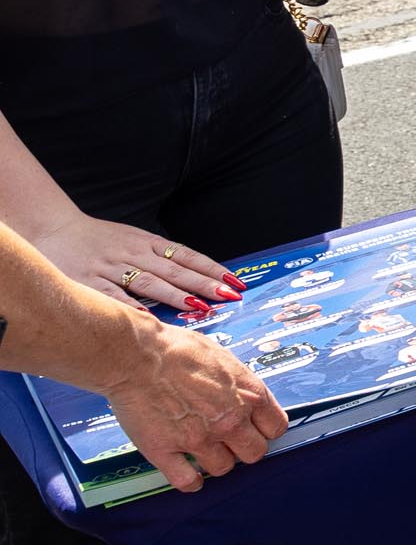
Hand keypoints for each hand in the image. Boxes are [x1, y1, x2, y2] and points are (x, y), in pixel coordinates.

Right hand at [33, 215, 240, 315]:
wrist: (52, 228)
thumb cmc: (96, 238)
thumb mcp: (132, 239)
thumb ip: (157, 257)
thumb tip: (190, 275)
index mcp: (147, 243)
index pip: (188, 256)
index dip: (212, 269)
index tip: (234, 282)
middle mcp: (134, 254)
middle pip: (176, 271)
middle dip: (204, 284)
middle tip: (228, 296)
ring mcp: (112, 267)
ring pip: (150, 282)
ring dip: (177, 295)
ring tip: (201, 306)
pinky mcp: (89, 280)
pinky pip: (113, 295)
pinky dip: (131, 305)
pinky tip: (149, 316)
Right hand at [106, 324, 286, 490]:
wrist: (136, 355)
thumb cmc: (178, 349)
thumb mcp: (224, 359)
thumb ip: (239, 384)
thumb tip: (244, 396)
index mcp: (249, 395)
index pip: (276, 428)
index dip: (265, 429)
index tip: (255, 428)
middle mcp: (230, 421)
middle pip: (254, 453)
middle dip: (244, 448)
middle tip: (230, 441)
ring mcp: (199, 439)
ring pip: (223, 468)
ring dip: (216, 461)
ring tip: (206, 451)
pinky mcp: (166, 451)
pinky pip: (187, 481)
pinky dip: (190, 481)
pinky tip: (189, 474)